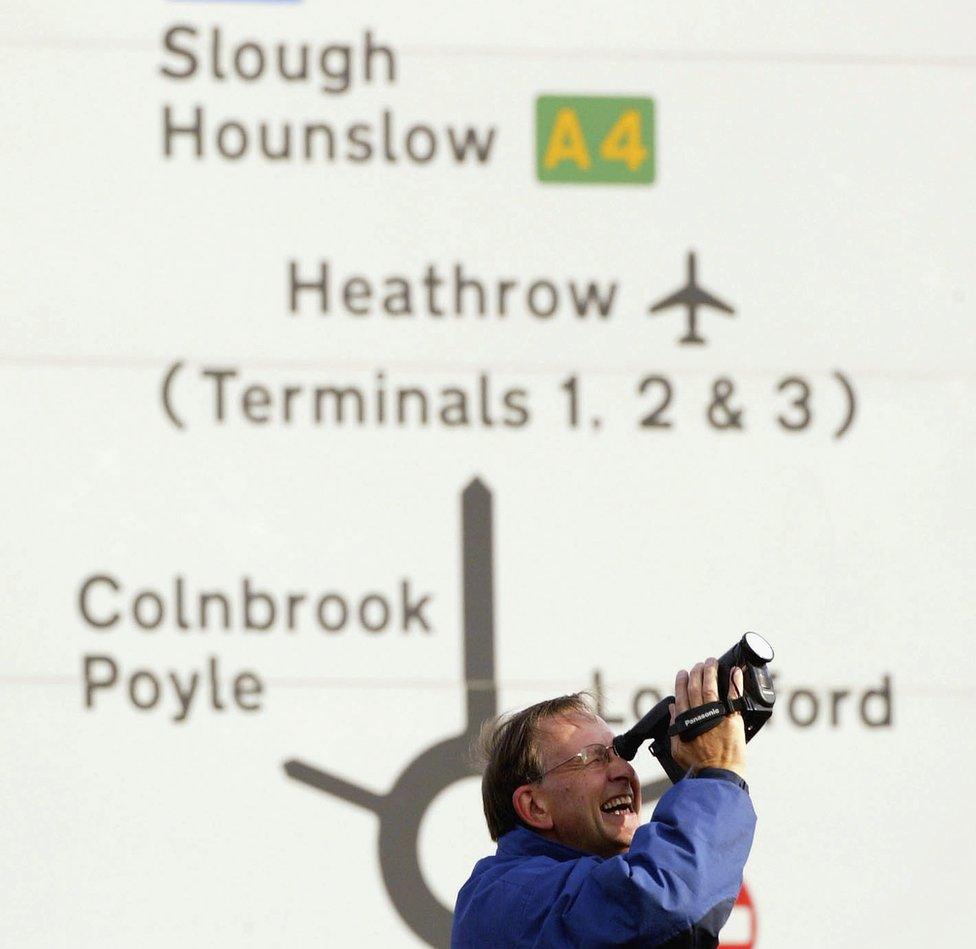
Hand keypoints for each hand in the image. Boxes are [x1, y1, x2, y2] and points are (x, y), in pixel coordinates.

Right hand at [669, 658, 746, 779]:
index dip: (682, 682)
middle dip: (696, 673)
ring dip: (710, 672)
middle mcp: (699, 715)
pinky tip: (734, 671)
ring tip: (711, 662)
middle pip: (696, 687)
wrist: (718, 775)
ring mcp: (716, 715)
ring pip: (711, 687)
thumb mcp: (678, 748)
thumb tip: (672, 708)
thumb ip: (674, 726)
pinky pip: (733, 696)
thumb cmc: (698, 765)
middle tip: (699, 664)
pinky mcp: (732, 718)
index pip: (681, 695)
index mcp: (685, 721)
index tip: (683, 673)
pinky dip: (734, 682)